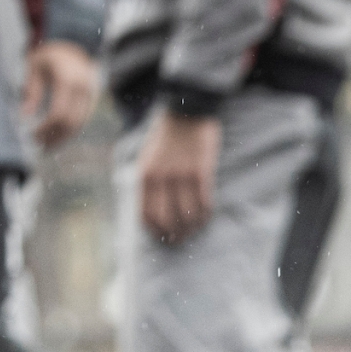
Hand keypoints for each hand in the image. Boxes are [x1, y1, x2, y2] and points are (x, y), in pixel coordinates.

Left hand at [23, 41, 98, 149]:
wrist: (73, 44)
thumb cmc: (49, 55)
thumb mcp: (34, 67)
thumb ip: (31, 91)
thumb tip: (24, 116)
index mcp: (67, 79)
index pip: (58, 112)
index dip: (46, 128)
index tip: (33, 136)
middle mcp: (83, 89)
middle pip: (70, 123)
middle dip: (55, 138)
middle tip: (39, 147)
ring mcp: (90, 96)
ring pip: (78, 126)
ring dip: (63, 139)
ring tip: (47, 147)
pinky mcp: (92, 101)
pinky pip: (81, 121)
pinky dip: (69, 132)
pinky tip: (56, 137)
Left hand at [138, 111, 221, 242]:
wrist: (186, 112)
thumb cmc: (167, 138)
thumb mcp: (148, 159)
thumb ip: (149, 184)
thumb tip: (153, 213)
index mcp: (145, 176)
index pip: (146, 215)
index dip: (155, 232)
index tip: (162, 238)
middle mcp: (161, 178)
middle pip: (167, 219)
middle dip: (174, 235)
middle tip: (180, 240)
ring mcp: (182, 175)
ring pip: (187, 214)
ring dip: (192, 228)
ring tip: (194, 231)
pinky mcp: (201, 172)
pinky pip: (204, 203)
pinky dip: (205, 215)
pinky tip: (206, 217)